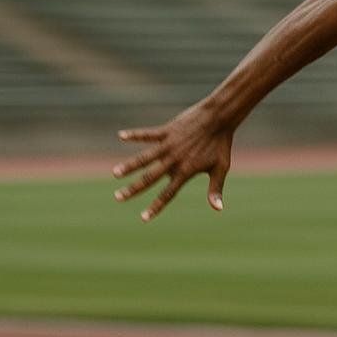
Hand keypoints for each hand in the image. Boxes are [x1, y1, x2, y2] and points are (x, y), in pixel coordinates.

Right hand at [111, 103, 234, 221]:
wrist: (220, 118)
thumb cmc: (221, 145)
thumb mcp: (220, 169)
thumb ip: (215, 189)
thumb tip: (218, 209)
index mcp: (186, 171)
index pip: (168, 194)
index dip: (155, 207)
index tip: (143, 218)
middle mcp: (174, 160)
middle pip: (150, 178)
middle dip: (133, 189)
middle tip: (118, 197)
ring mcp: (169, 145)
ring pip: (144, 158)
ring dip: (129, 166)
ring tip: (115, 173)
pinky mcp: (167, 131)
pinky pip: (147, 134)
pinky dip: (135, 135)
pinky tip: (121, 136)